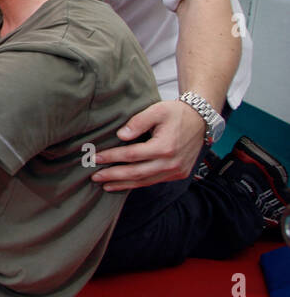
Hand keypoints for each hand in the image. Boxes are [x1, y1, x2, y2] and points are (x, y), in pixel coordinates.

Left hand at [90, 100, 206, 191]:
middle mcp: (171, 162)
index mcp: (165, 147)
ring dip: (124, 184)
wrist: (201, 120)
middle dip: (114, 176)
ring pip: (145, 181)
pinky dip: (138, 184)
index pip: (132, 155)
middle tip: (95, 177)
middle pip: (137, 173)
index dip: (112, 157)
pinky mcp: (179, 174)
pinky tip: (125, 184)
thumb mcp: (157, 110)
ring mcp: (176, 170)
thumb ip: (138, 122)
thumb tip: (121, 135)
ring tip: (106, 185)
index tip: (96, 157)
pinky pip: (155, 181)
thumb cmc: (176, 113)